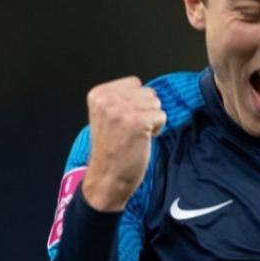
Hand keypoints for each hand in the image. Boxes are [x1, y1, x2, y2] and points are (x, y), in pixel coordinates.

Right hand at [81, 77, 165, 211]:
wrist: (106, 177)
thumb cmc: (110, 150)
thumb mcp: (105, 116)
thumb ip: (120, 100)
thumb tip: (148, 92)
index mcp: (98, 94)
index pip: (134, 83)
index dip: (135, 102)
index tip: (123, 121)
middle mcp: (108, 99)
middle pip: (147, 92)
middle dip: (144, 110)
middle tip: (130, 131)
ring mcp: (123, 110)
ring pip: (156, 103)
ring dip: (151, 119)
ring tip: (135, 135)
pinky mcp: (138, 122)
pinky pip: (161, 116)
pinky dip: (157, 129)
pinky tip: (142, 140)